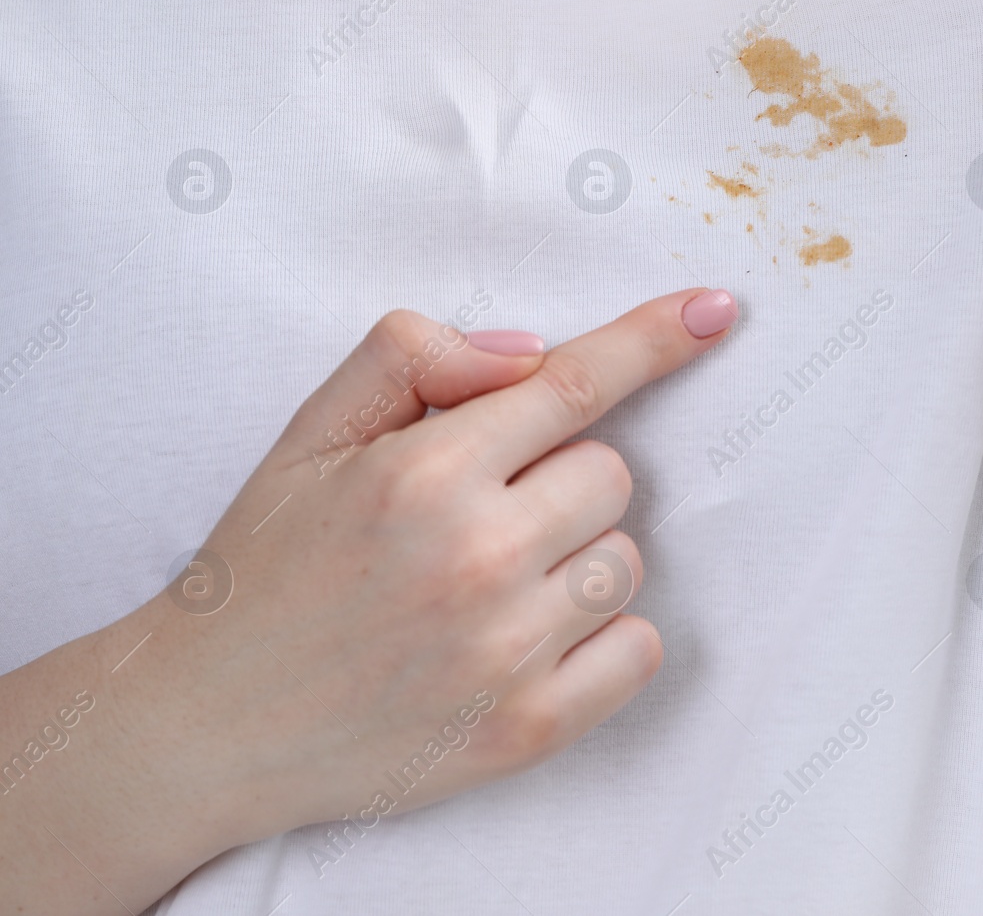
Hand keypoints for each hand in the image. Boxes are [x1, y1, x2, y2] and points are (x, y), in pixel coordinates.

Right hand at [123, 289, 737, 863]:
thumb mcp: (311, 435)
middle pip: (612, 474)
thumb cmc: (267, 567)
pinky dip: (605, 638)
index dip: (653, 339)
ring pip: (625, 560)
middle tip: (479, 517)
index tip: (715, 310)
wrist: (209, 721)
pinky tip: (529, 640)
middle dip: (560, 480)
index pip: (574, 385)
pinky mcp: (527, 730)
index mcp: (423, 472)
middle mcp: (476, 558)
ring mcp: (507, 652)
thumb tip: (530, 354)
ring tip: (486, 586)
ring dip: (576, 559)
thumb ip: (413, 360)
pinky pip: (640, 649)